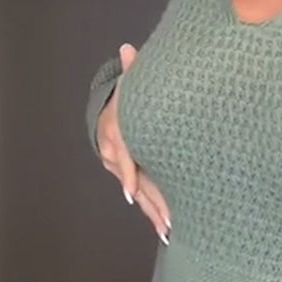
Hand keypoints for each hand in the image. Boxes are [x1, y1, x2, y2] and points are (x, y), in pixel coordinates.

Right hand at [96, 44, 171, 244]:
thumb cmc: (126, 102)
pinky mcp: (137, 182)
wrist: (112, 116)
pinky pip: (146, 200)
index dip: (128, 175)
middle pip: (135, 185)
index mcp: (119, 138)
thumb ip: (132, 71)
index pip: (123, 158)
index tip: (132, 192)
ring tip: (169, 232)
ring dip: (155, 215)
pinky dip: (155, 215)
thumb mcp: (129, 87)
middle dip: (151, 204)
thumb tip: (127, 49)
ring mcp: (127, 174)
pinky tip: (167, 232)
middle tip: (168, 220)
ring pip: (142, 197)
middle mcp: (120, 161)